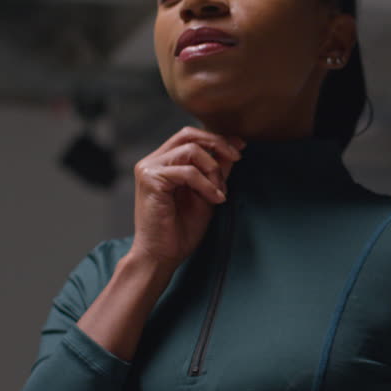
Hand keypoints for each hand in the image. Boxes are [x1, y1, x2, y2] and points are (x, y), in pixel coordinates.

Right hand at [129, 126, 243, 266]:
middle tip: (238, 157)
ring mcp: (149, 168)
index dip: (217, 138)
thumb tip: (233, 147)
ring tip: (220, 193)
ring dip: (213, 170)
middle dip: (218, 143)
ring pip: (191, 149)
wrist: (162, 255)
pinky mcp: (150, 179)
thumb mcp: (207, 194)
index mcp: (164, 162)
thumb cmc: (181, 230)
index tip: (241, 147)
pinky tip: (215, 199)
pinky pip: (188, 171)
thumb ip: (216, 171)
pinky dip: (206, 184)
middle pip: (189, 134)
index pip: (190, 136)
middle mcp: (153, 161)